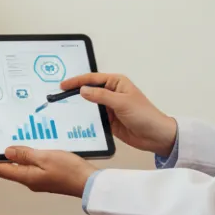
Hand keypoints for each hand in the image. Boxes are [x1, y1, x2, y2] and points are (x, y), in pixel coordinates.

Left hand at [0, 146, 96, 196]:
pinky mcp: (46, 176)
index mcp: (26, 177)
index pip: (0, 170)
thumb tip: (6, 152)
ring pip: (19, 167)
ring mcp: (38, 179)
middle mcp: (29, 180)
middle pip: (7, 169)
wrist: (89, 182)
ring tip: (2, 145)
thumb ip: (25, 154)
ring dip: (10, 157)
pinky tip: (26, 149)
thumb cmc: (69, 170)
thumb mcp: (45, 157)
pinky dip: (24, 157)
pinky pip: (30, 166)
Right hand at [61, 73, 176, 156]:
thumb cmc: (145, 115)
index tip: (63, 85)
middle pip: (89, 90)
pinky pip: (93, 117)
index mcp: (116, 83)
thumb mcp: (121, 102)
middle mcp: (112, 93)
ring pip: (90, 104)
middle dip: (75, 92)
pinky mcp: (109, 120)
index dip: (77, 81)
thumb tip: (82, 90)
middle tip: (59, 96)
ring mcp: (110, 107)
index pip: (92, 79)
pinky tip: (75, 120)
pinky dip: (85, 118)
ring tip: (63, 108)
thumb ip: (101, 95)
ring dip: (79, 106)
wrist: (156, 136)